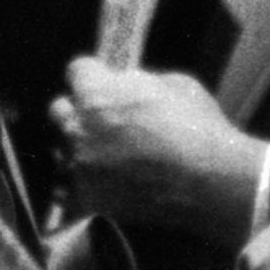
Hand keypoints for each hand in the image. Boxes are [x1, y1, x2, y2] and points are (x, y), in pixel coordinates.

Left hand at [49, 58, 265, 249]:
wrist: (209, 181)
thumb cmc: (197, 128)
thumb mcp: (174, 83)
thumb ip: (137, 81)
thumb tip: (126, 84)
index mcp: (97, 93)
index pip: (76, 70)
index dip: (94, 74)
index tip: (104, 80)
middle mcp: (79, 128)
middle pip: (60, 109)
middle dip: (79, 109)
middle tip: (103, 117)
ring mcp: (81, 166)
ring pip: (62, 149)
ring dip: (79, 147)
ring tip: (106, 153)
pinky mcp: (88, 199)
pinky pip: (67, 188)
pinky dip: (80, 183)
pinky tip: (100, 180)